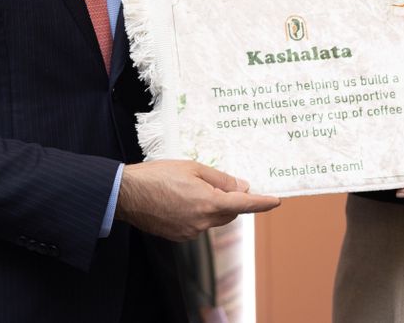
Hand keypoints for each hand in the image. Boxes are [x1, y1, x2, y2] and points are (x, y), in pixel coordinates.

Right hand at [116, 160, 279, 240]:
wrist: (127, 194)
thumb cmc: (157, 176)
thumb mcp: (192, 168)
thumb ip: (220, 179)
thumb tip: (242, 186)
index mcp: (208, 202)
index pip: (244, 204)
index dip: (262, 203)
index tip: (276, 201)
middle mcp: (202, 222)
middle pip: (229, 213)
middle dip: (230, 200)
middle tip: (219, 184)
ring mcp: (190, 232)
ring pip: (212, 219)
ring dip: (211, 206)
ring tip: (189, 189)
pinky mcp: (179, 236)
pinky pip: (197, 225)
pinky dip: (196, 214)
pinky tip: (179, 201)